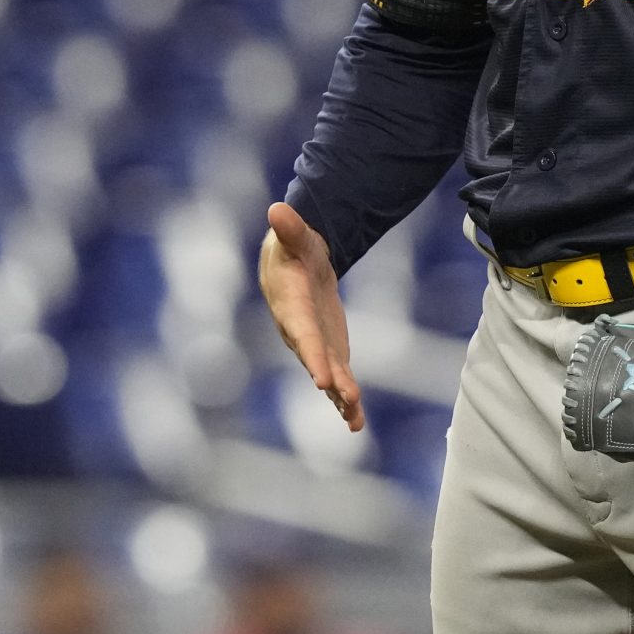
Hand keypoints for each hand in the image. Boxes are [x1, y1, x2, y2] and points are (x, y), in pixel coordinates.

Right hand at [259, 202, 363, 430]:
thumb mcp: (294, 236)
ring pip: (328, 374)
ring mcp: (314, 345)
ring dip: (341, 397)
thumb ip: (289, 228)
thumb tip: (277, 210)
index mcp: (291, 306)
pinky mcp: (328, 351)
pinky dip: (345, 399)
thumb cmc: (293, 247)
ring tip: (355, 419)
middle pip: (316, 358)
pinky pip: (337, 378)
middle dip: (330, 379)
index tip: (322, 377)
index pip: (302, 332)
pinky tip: (356, 423)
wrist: (292, 264)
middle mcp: (299, 332)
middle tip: (345, 397)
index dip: (312, 354)